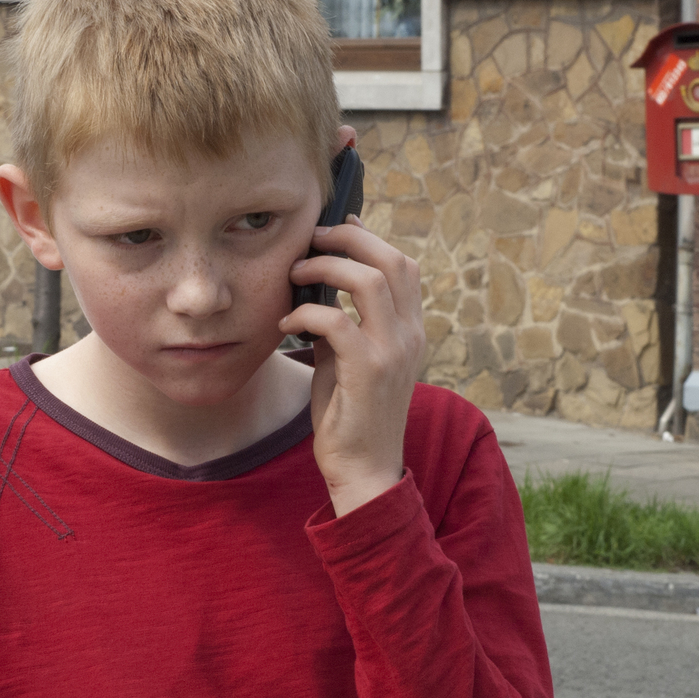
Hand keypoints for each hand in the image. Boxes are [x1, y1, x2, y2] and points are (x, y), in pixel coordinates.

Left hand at [280, 216, 423, 515]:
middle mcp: (410, 335)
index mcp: (411, 330)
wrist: (363, 469)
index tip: (337, 228)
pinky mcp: (369, 371)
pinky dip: (306, 313)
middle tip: (311, 239)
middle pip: (392, 260)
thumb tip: (318, 291)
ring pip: (369, 281)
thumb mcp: (350, 361)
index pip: (403, 266)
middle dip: (348, 240)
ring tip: (295, 274)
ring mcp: (394, 352)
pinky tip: (287, 324)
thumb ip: (343, 326)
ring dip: (325, 268)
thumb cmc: (350, 415)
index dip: (370, 239)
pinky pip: (336, 320)